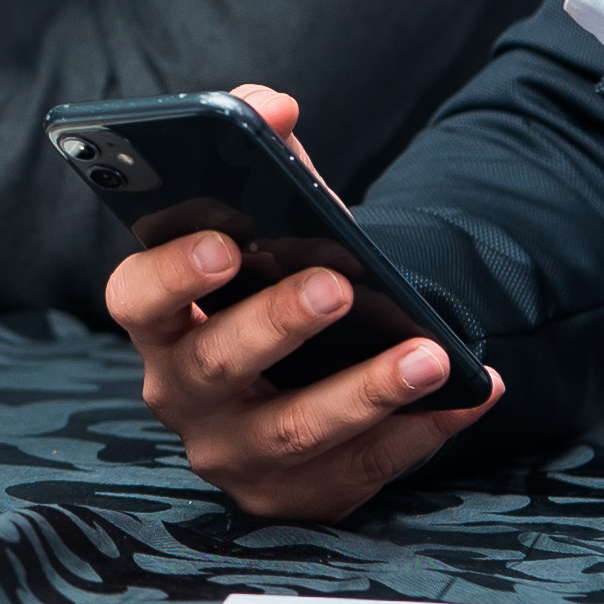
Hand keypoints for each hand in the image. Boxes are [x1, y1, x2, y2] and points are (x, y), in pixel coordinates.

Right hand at [108, 87, 502, 519]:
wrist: (315, 369)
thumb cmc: (280, 278)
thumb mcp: (269, 216)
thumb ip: (263, 149)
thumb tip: (272, 105)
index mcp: (159, 317)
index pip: (134, 298)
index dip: (171, 274)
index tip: (224, 243)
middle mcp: (181, 390)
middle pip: (216, 364)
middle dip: (278, 324)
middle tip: (338, 286)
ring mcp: (233, 452)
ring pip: (292, 431)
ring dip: (364, 391)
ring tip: (429, 353)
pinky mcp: (294, 497)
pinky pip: (357, 471)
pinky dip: (418, 433)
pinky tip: (468, 393)